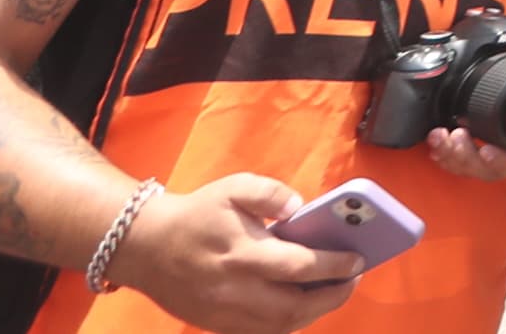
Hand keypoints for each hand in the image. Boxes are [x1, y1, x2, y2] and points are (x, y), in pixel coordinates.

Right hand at [110, 173, 364, 333]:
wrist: (146, 247)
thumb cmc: (198, 213)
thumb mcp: (234, 187)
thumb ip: (271, 193)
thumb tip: (299, 207)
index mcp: (243, 253)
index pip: (300, 266)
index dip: (335, 266)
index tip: (359, 259)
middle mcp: (236, 289)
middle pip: (294, 307)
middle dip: (333, 296)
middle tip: (354, 279)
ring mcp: (225, 313)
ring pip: (280, 326)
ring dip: (314, 312)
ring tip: (335, 292)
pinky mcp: (216, 324)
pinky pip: (260, 332)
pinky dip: (287, 323)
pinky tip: (303, 306)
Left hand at [420, 44, 505, 183]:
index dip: (503, 160)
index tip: (485, 150)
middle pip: (493, 169)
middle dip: (467, 158)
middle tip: (453, 136)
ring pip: (476, 167)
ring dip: (454, 157)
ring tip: (438, 138)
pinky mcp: (493, 144)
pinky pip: (470, 160)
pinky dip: (451, 156)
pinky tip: (437, 146)